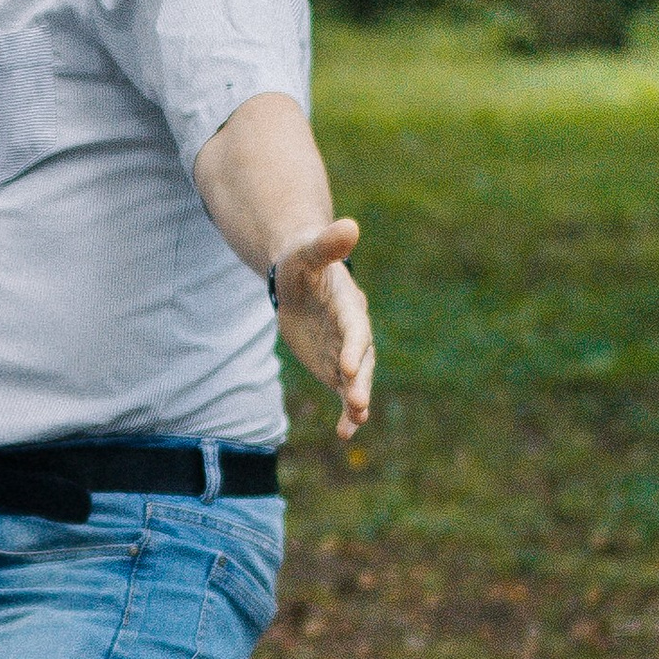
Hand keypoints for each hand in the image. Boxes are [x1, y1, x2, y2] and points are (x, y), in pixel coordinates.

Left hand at [272, 219, 373, 441]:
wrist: (296, 276)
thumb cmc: (299, 259)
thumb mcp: (305, 250)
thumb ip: (326, 244)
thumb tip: (349, 225)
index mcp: (348, 304)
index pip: (354, 327)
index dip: (354, 346)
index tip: (347, 367)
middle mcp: (353, 331)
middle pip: (362, 360)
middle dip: (360, 382)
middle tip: (358, 405)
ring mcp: (345, 351)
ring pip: (356, 380)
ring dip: (357, 401)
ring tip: (355, 422)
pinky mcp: (335, 367)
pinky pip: (344, 392)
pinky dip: (347, 412)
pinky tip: (346, 434)